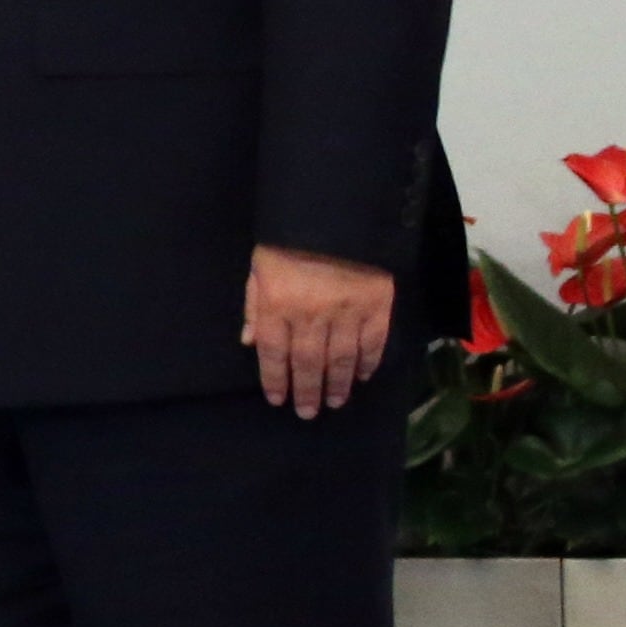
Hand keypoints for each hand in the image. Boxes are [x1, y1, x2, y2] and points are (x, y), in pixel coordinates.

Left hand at [242, 244, 394, 419]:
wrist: (337, 213)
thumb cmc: (289, 240)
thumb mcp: (260, 266)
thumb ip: (254, 305)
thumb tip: (248, 342)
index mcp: (277, 305)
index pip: (273, 354)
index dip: (275, 380)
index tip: (278, 400)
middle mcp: (310, 316)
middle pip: (307, 364)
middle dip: (306, 392)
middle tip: (307, 413)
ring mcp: (346, 313)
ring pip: (340, 360)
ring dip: (337, 385)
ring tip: (334, 402)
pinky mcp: (376, 306)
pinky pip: (372, 343)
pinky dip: (368, 363)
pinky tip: (362, 376)